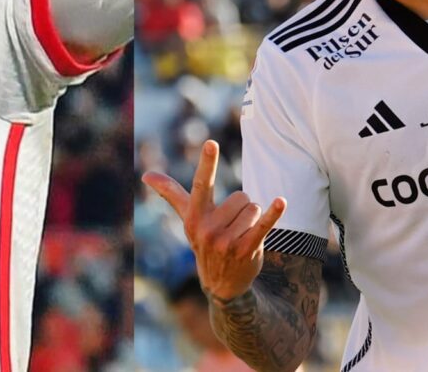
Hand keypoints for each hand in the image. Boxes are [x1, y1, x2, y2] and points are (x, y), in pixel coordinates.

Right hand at [143, 140, 285, 300]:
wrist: (221, 284)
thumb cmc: (204, 241)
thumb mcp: (188, 218)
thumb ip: (170, 193)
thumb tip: (146, 175)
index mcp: (195, 216)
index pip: (201, 184)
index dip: (207, 163)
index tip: (211, 143)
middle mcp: (208, 228)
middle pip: (241, 196)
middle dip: (243, 207)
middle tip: (233, 226)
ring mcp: (227, 241)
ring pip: (254, 208)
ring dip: (254, 218)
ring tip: (243, 234)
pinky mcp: (247, 249)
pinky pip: (264, 224)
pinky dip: (274, 212)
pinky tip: (281, 202)